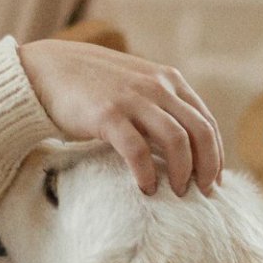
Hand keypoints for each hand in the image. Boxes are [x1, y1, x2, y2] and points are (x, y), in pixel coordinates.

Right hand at [18, 39, 222, 196]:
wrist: (47, 70)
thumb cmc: (91, 86)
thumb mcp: (136, 86)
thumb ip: (160, 106)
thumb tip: (182, 146)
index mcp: (168, 81)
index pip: (206, 120)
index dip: (216, 154)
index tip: (213, 180)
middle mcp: (156, 87)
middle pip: (200, 131)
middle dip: (207, 166)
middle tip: (203, 192)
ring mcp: (133, 99)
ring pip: (176, 140)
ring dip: (183, 172)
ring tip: (177, 192)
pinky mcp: (108, 115)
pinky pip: (138, 150)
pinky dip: (147, 173)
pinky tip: (146, 188)